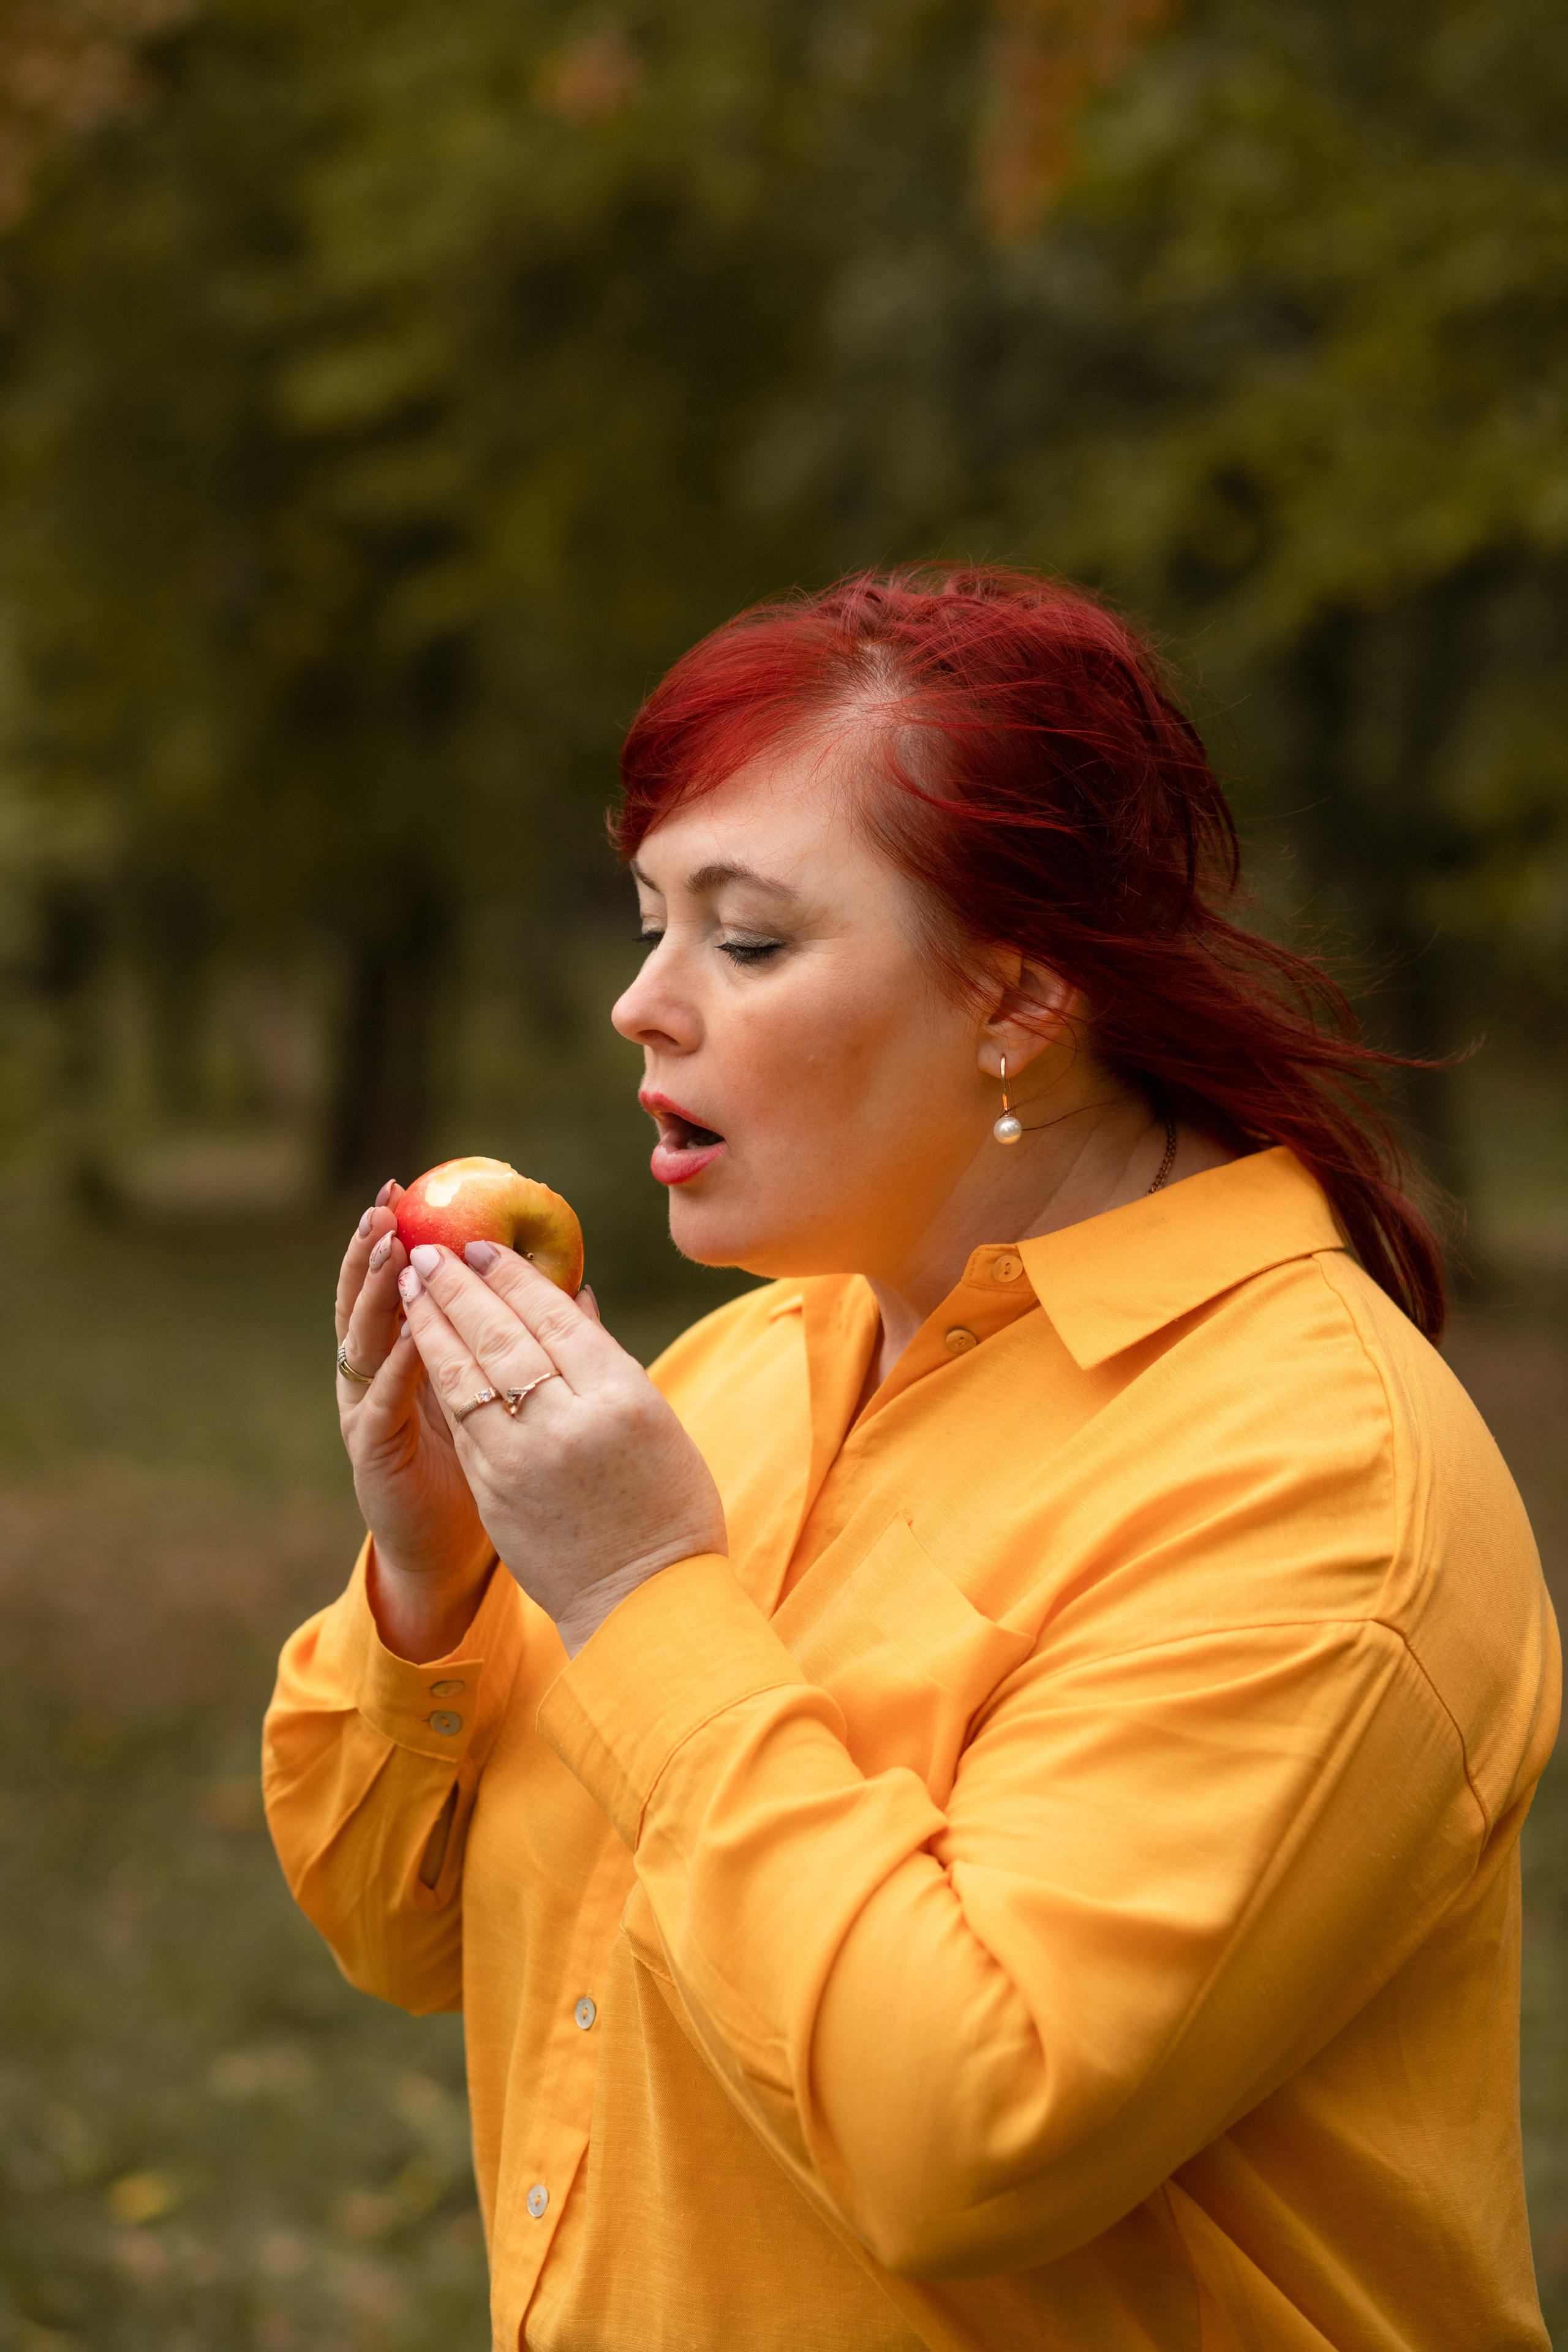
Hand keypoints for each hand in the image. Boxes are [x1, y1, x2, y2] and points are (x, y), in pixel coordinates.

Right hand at [334, 1181, 495, 1657]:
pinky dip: (395, 1368)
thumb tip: (578, 1289)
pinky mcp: (374, 1456)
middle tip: (387, 1202)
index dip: (400, 1236)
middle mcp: (380, 1377)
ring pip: (363, 1342)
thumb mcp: (507, 1395)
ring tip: (391, 1249)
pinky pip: (381, 1405)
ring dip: (375, 1294)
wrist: (451, 1554)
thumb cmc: (488, 1470)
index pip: (400, 1283)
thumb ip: (527, 1344)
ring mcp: (369, 1415)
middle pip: (370, 1300)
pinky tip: (410, 1336)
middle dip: (376, 1249)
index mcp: (410, 1355)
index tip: (407, 1188)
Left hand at [395, 1240, 727, 1656]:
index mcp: (620, 1394)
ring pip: (465, 1373)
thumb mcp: (655, 1422)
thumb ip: (607, 1359)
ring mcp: (524, 1457)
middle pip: (500, 1334)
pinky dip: (439, 1374)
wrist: (643, 1601)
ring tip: (411, 1283)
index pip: (553, 1316)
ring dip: (432, 1322)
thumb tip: (576, 1296)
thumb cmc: (665, 1504)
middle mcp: (568, 1419)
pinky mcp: (494, 1489)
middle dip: (458, 1287)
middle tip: (429, 1249)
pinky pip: (461, 1418)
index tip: (482, 1245)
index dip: (512, 1275)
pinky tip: (422, 1347)